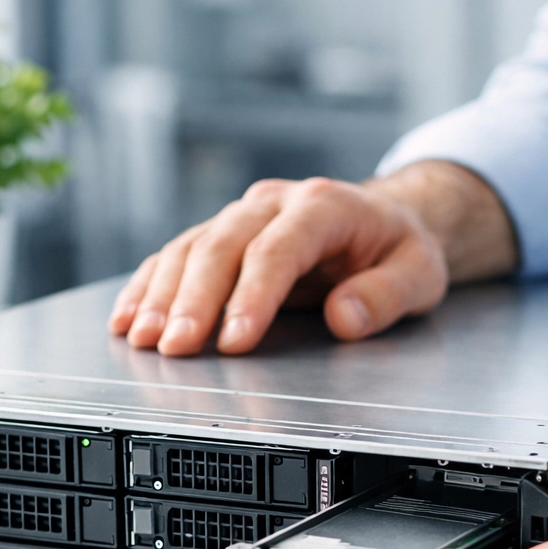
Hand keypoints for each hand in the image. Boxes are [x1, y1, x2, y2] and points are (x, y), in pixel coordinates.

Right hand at [108, 162, 518, 355]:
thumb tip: (344, 317)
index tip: (235, 340)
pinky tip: (128, 318)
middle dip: (193, 299)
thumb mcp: (419, 273)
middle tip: (175, 346)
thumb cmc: (400, 249)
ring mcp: (243, 216)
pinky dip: (148, 287)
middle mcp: (274, 203)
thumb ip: (387, 295)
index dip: (253, 296)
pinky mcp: (222, 234)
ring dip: (160, 295)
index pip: (279, 249)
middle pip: (222, 245)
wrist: (386, 219)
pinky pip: (177, 256)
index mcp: (324, 206)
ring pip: (190, 248)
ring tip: (142, 338)